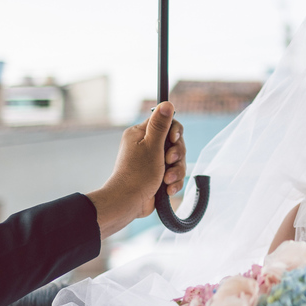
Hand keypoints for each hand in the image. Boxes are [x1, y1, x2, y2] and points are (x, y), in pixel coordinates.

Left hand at [86, 102, 186, 238]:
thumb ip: (161, 125)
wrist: (128, 202)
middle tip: (169, 162)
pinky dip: (174, 182)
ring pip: (177, 161)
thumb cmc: (137, 174)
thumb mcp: (152, 146)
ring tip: (167, 180)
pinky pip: (175, 174)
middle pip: (176, 143)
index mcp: (141, 134)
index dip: (175, 132)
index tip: (173, 140)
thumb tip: (167, 103)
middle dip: (177, 155)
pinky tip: (168, 189)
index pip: (167, 123)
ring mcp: (153, 162)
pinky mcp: (158, 176)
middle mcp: (146, 146)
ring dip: (176, 171)